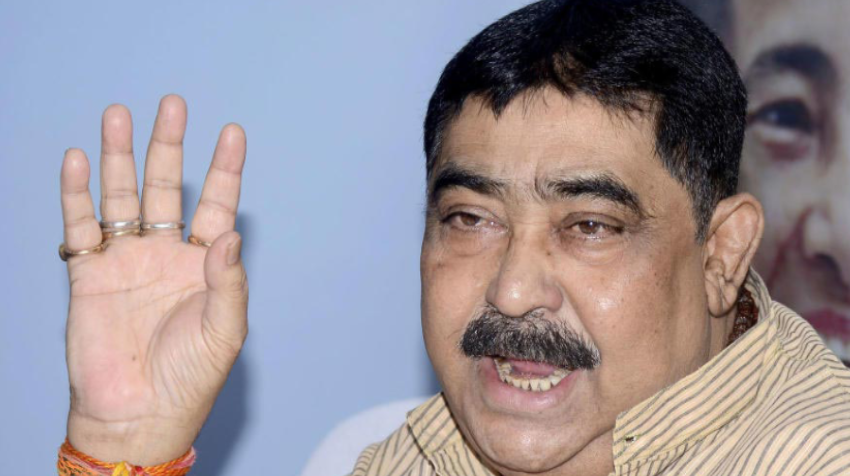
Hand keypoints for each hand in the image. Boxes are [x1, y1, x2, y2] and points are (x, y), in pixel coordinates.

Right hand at [60, 95, 247, 464]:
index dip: (224, 169)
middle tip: (172, 105)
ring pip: (123, 196)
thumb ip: (229, 281)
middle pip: (168, 187)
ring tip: (120, 115)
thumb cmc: (189, 378)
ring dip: (119, 157)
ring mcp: (126, 261)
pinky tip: (79, 160)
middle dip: (168, 146)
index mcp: (204, 264)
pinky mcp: (89, 275)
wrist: (137, 415)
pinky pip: (81, 227)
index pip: (217, 205)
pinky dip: (77, 195)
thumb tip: (232, 233)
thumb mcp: (224, 330)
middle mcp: (166, 254)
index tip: (232, 131)